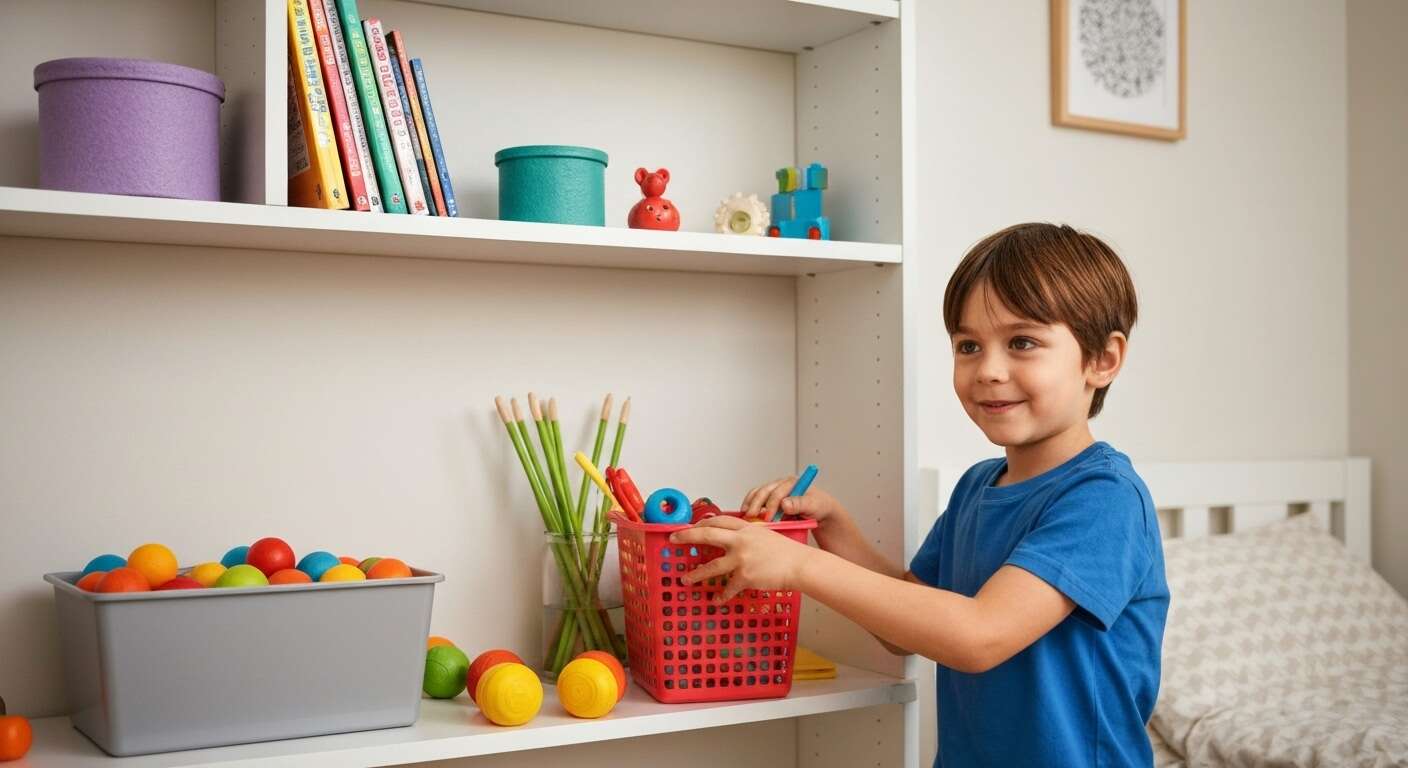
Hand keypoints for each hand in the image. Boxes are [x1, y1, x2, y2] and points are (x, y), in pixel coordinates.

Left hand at [669, 516, 815, 602]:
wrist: (799, 565)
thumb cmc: (787, 552)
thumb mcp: (767, 535)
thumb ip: (750, 536)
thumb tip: (736, 542)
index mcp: (746, 529)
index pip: (719, 520)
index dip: (703, 523)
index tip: (692, 526)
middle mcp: (741, 541)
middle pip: (707, 535)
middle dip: (687, 536)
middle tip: (673, 540)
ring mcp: (741, 558)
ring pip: (711, 566)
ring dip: (695, 574)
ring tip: (685, 579)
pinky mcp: (745, 576)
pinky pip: (728, 588)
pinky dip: (721, 596)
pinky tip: (716, 601)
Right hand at [741, 478, 847, 526]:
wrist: (820, 511)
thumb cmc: (819, 506)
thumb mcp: (814, 505)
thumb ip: (800, 504)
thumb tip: (784, 504)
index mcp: (792, 483)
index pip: (778, 492)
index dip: (771, 505)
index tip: (768, 518)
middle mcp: (781, 485)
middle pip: (764, 491)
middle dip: (756, 504)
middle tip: (752, 517)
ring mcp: (774, 491)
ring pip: (757, 493)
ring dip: (750, 504)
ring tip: (745, 516)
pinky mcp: (769, 498)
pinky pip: (756, 499)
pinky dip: (749, 505)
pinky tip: (746, 515)